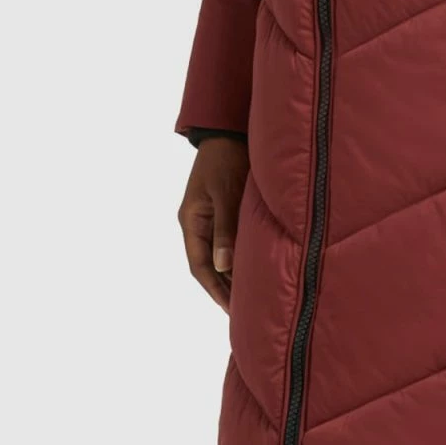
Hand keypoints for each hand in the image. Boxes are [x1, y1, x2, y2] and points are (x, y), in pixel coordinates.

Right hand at [178, 135, 249, 313]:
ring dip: (233, 276)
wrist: (228, 131)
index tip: (231, 310)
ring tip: (251, 299)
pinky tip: (254, 271)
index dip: (215, 290)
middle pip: (208, 266)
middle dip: (225, 289)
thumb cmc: (226, 159)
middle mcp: (197, 224)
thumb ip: (225, 228)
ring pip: (219, 257)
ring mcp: (209, 219)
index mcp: (191, 221)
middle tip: (245, 313)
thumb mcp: (225, 193)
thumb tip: (223, 266)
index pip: (199, 266)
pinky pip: (229, 244)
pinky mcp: (224, 213)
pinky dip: (240, 259)